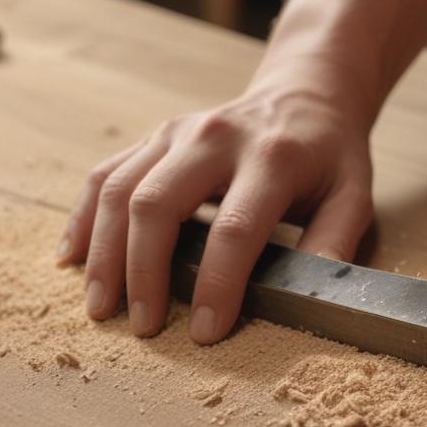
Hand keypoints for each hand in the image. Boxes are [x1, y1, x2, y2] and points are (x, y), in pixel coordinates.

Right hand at [56, 83, 372, 342]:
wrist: (305, 94)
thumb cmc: (329, 156)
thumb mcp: (354, 195)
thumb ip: (335, 242)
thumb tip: (314, 298)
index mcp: (271, 157)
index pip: (235, 228)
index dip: (218, 284)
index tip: (207, 332)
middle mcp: (215, 138)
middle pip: (157, 204)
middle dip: (143, 272)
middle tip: (142, 326)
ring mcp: (176, 132)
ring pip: (120, 189)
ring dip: (104, 253)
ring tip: (100, 308)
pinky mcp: (152, 136)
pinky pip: (104, 174)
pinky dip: (82, 218)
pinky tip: (72, 258)